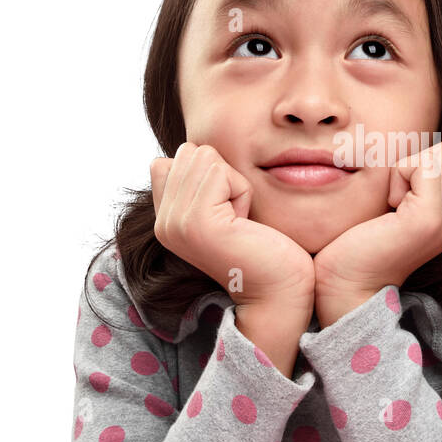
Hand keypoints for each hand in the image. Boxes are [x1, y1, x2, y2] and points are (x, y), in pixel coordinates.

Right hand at [151, 143, 315, 311]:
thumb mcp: (223, 209)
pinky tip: (245, 224)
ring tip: (241, 221)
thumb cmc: (264, 247)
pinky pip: (220, 172)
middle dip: (224, 176)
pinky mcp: (197, 223)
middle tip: (237, 218)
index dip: (210, 175)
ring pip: (205, 157)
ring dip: (234, 183)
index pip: (170, 160)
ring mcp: (176, 224)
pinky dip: (242, 191)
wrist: (278, 291)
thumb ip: (200, 184)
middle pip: (190, 152)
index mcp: (165, 220)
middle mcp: (163, 223)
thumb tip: (193, 149)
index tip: (225, 213)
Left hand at [312, 140, 441, 325]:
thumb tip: (419, 147)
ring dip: (408, 168)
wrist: (347, 286)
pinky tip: (388, 208)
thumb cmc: (358, 244)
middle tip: (396, 196)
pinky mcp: (429, 219)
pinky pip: (423, 166)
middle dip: (420, 160)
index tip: (403, 190)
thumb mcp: (397, 206)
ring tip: (391, 204)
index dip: (429, 159)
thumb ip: (417, 181)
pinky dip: (399, 176)